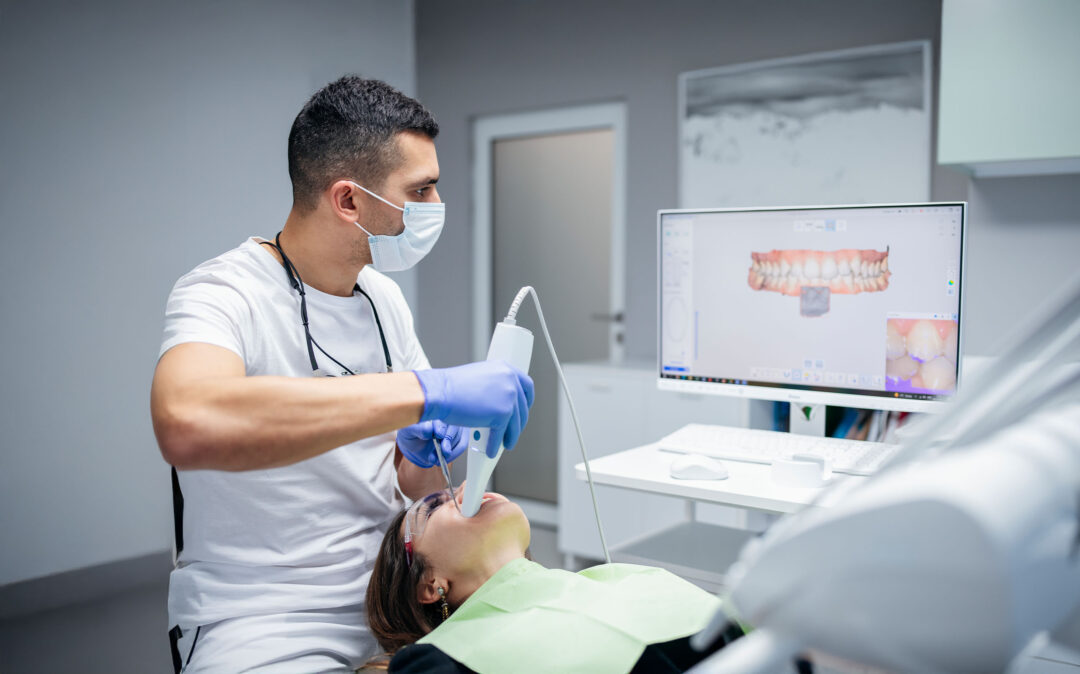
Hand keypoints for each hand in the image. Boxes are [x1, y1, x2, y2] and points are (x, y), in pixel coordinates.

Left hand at [396, 420, 468, 468]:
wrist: (415, 446)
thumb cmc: (411, 435)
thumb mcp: (408, 432)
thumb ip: (417, 429)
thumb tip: (429, 429)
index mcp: (434, 410)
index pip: (442, 414)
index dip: (441, 426)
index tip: (438, 434)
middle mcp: (447, 416)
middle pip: (454, 426)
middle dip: (448, 440)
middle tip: (443, 451)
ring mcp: (455, 426)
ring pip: (459, 437)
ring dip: (450, 450)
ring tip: (437, 459)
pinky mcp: (460, 436)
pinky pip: (462, 445)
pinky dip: (454, 454)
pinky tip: (444, 459)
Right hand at [413, 361, 534, 457]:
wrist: (440, 392)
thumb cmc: (452, 387)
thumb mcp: (480, 377)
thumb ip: (494, 386)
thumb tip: (500, 402)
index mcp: (506, 369)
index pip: (527, 386)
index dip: (527, 401)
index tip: (525, 409)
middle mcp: (510, 380)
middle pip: (522, 408)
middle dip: (518, 423)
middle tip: (513, 431)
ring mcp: (508, 397)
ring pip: (515, 424)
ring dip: (510, 437)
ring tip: (505, 444)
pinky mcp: (502, 414)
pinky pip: (501, 434)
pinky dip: (496, 444)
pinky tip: (492, 450)